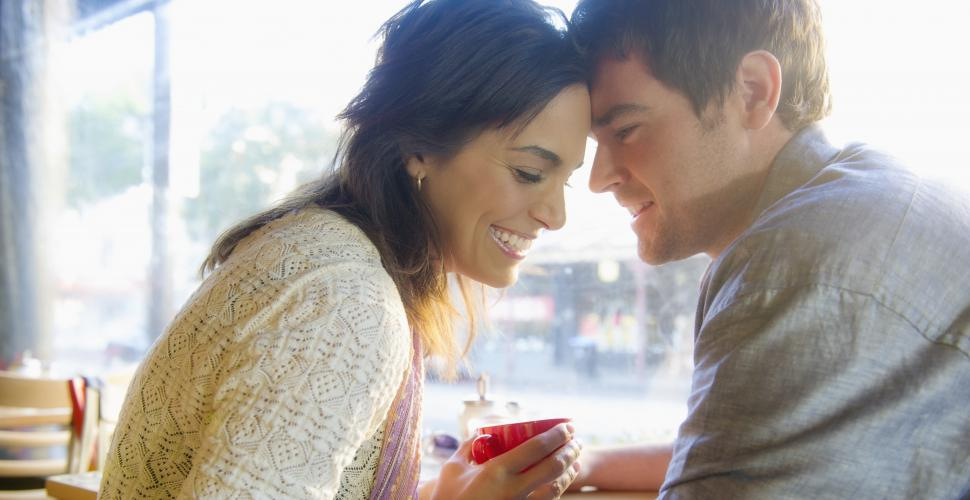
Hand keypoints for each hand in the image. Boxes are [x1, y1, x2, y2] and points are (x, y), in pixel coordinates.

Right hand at [430, 422, 581, 499]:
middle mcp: (512, 489)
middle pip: (553, 467)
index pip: (536, 448)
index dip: (557, 434)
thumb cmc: (447, 497)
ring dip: (570, 470)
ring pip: (556, 488)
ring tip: (575, 457)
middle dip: (570, 450)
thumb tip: (482, 433)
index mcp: (496, 471)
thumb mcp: (453, 467)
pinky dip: (560, 488)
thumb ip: (468, 447)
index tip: (567, 425)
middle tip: (576, 438)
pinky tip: (564, 479)